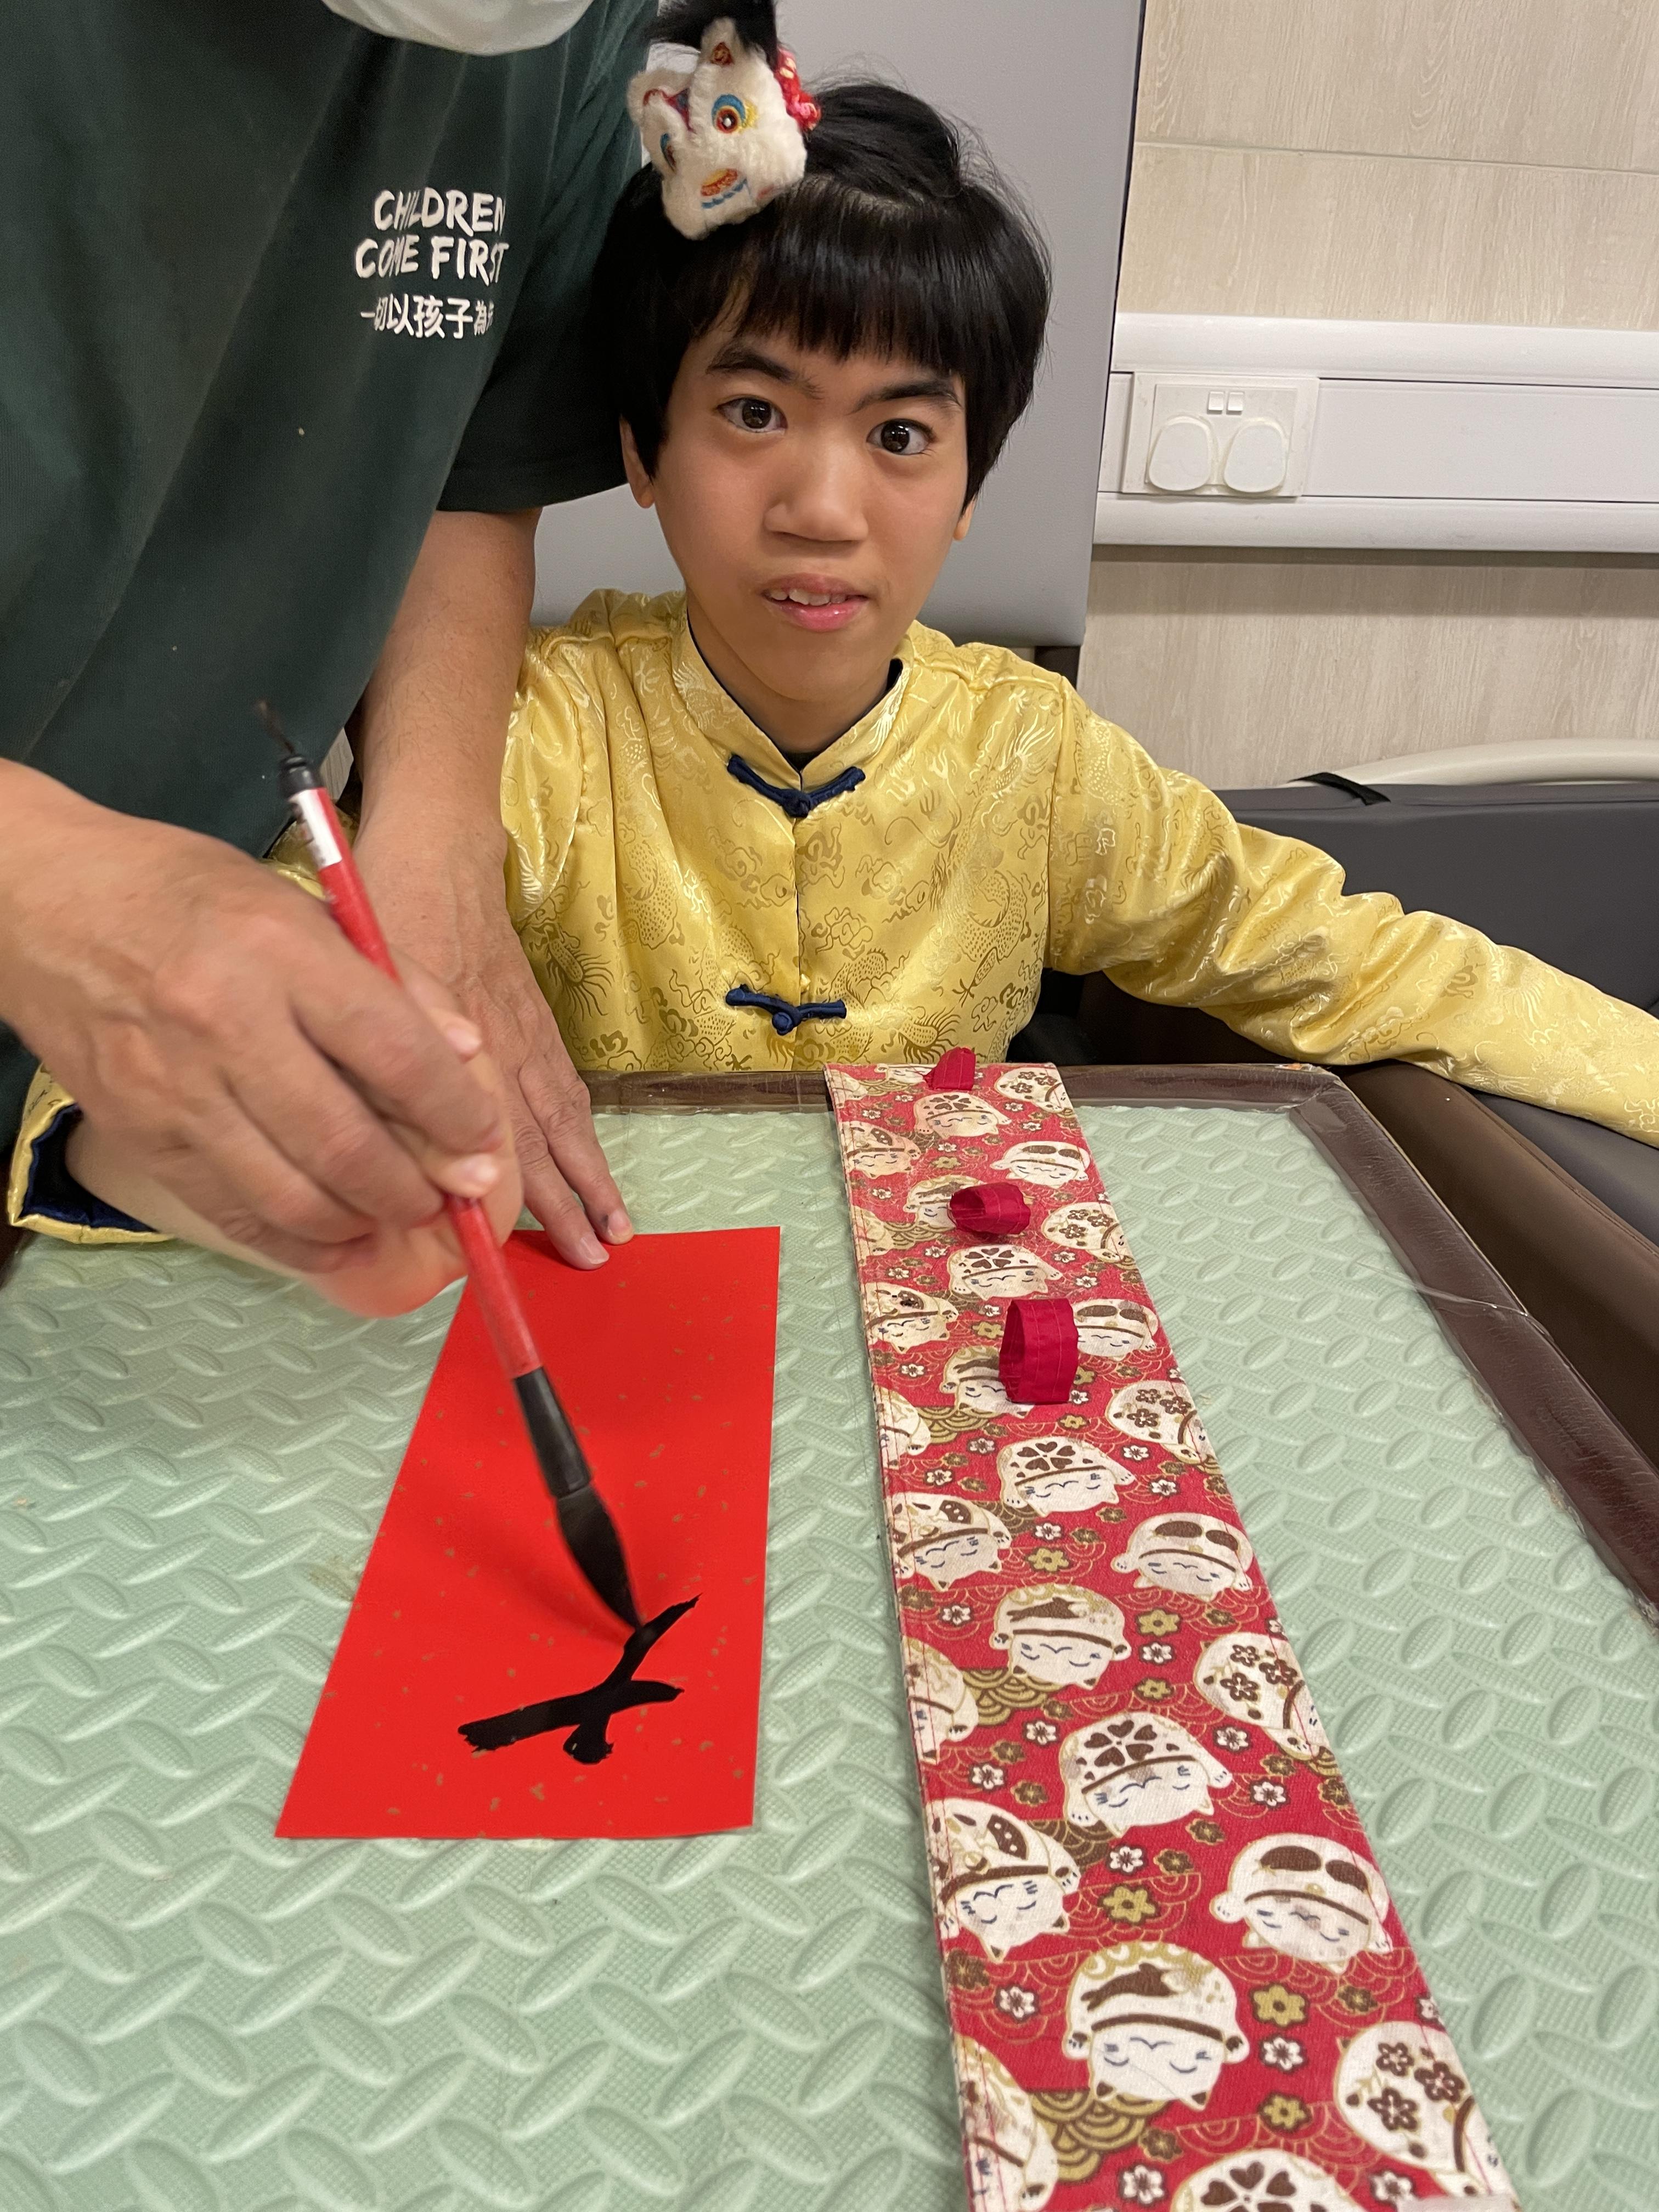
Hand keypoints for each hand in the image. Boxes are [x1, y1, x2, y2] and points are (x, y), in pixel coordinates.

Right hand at [0, 766, 505, 1273]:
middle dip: (418, 1189)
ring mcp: (177, 1090)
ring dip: (364, 1223)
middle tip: (452, 1197)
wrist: (42, 902)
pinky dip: (297, 1241)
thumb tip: (465, 1055)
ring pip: (294, 1197)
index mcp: (278, 952)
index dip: (455, 1112)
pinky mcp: (142, 1135)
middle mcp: (226, 1024)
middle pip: (348, 1144)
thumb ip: (390, 981)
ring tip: (396, 1214)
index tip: (485, 1140)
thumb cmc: (185, 894)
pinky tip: (334, 1235)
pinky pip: (235, 1214)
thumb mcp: (300, 905)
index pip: (394, 1052)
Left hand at [354, 822, 631, 1267]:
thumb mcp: (366, 979)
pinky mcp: (537, 1020)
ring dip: (590, 1178)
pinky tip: (594, 1168)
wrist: (439, 854)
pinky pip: (565, 1087)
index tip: (510, 1239)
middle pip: (539, 1135)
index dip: (503, 1187)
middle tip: (589, 1256)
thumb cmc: (386, 915)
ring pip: (563, 1118)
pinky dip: (583, 1135)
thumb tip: (369, 1125)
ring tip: (614, 1228)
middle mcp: (499, 1046)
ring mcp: (526, 1034)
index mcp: (455, 1039)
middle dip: (567, 1201)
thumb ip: (375, 1046)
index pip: (487, 1127)